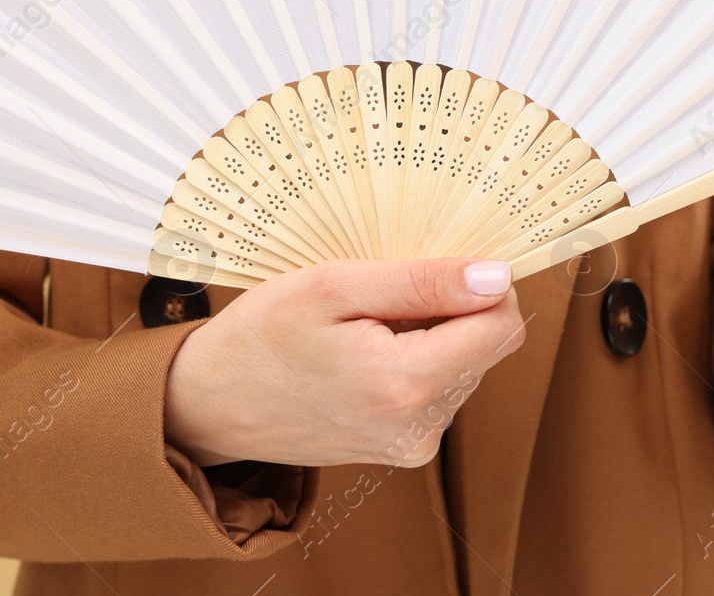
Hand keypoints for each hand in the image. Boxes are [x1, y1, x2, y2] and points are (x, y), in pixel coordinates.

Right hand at [163, 258, 525, 467]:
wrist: (210, 404)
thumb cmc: (261, 336)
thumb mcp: (334, 287)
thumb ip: (422, 283)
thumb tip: (496, 278)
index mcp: (405, 384)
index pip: (503, 326)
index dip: (484, 285)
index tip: (438, 264)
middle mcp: (420, 427)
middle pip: (486, 346)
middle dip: (450, 310)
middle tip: (381, 296)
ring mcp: (413, 445)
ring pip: (465, 365)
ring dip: (430, 335)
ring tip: (364, 327)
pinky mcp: (404, 449)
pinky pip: (439, 389)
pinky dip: (414, 360)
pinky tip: (363, 352)